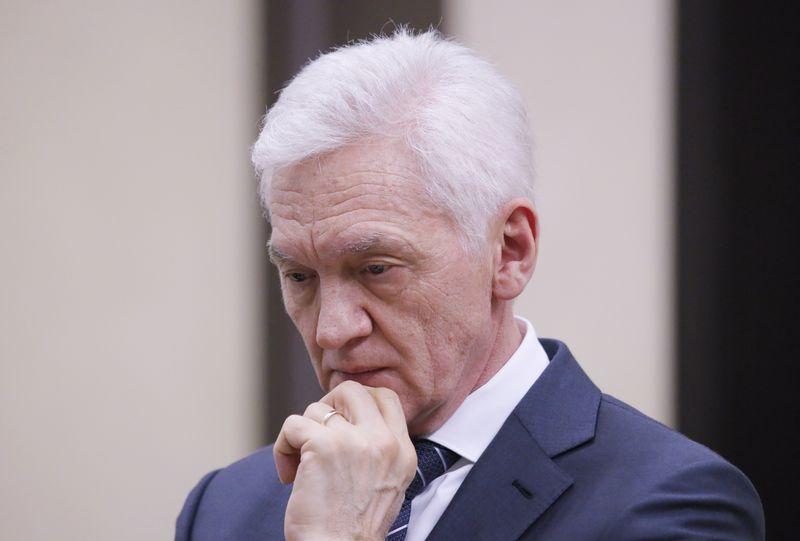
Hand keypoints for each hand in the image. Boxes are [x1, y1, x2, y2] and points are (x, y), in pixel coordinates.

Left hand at [274, 381, 416, 540]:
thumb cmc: (353, 526)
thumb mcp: (386, 481)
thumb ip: (377, 447)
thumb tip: (346, 416)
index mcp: (402, 451)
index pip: (386, 397)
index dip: (358, 401)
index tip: (341, 422)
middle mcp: (384, 442)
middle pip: (352, 390)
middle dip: (327, 406)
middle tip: (317, 434)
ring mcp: (354, 441)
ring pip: (316, 408)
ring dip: (302, 435)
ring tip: (302, 468)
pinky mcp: (323, 446)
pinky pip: (292, 425)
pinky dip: (282, 448)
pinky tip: (289, 474)